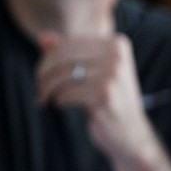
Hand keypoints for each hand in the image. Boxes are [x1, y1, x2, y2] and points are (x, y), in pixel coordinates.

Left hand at [36, 32, 152, 160]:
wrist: (131, 133)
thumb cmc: (106, 98)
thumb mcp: (90, 72)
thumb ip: (66, 53)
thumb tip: (42, 38)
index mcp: (115, 44)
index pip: (67, 45)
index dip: (46, 60)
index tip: (40, 76)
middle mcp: (117, 55)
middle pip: (63, 58)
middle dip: (43, 75)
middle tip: (39, 89)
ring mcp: (113, 75)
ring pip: (63, 76)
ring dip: (47, 89)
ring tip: (43, 99)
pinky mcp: (106, 95)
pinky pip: (68, 93)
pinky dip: (58, 100)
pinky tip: (60, 105)